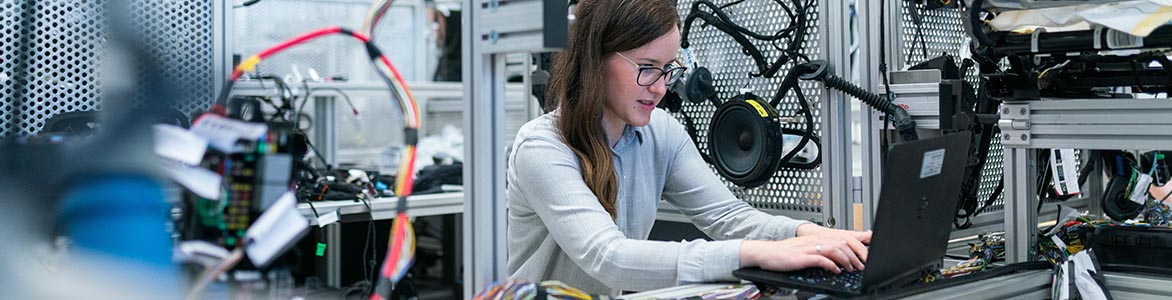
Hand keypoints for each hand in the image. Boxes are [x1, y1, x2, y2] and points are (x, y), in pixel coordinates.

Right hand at [740, 236, 863, 273]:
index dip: (856, 247)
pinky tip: (836, 270)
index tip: (863, 257)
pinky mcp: (803, 257)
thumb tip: (835, 257)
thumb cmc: (784, 252)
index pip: (842, 238)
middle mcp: (815, 240)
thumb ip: (821, 249)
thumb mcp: (805, 248)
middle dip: (855, 255)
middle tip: (860, 265)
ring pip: (835, 250)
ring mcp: (809, 248)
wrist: (767, 252)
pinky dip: (832, 265)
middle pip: (842, 243)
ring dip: (846, 260)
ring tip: (851, 268)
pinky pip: (822, 259)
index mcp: (817, 237)